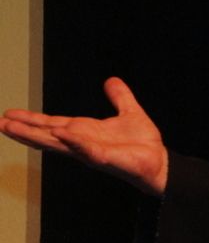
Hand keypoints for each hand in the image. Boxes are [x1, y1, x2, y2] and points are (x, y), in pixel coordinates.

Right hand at [1, 77, 168, 194]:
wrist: (159, 161)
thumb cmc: (142, 143)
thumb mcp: (129, 112)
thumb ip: (119, 97)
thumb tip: (111, 81)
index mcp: (84, 132)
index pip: (52, 124)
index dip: (32, 120)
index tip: (9, 114)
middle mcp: (82, 143)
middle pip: (47, 135)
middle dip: (24, 129)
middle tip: (0, 123)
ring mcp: (91, 152)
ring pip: (58, 143)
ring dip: (37, 136)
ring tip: (13, 129)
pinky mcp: (105, 158)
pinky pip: (87, 149)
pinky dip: (75, 141)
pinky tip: (62, 134)